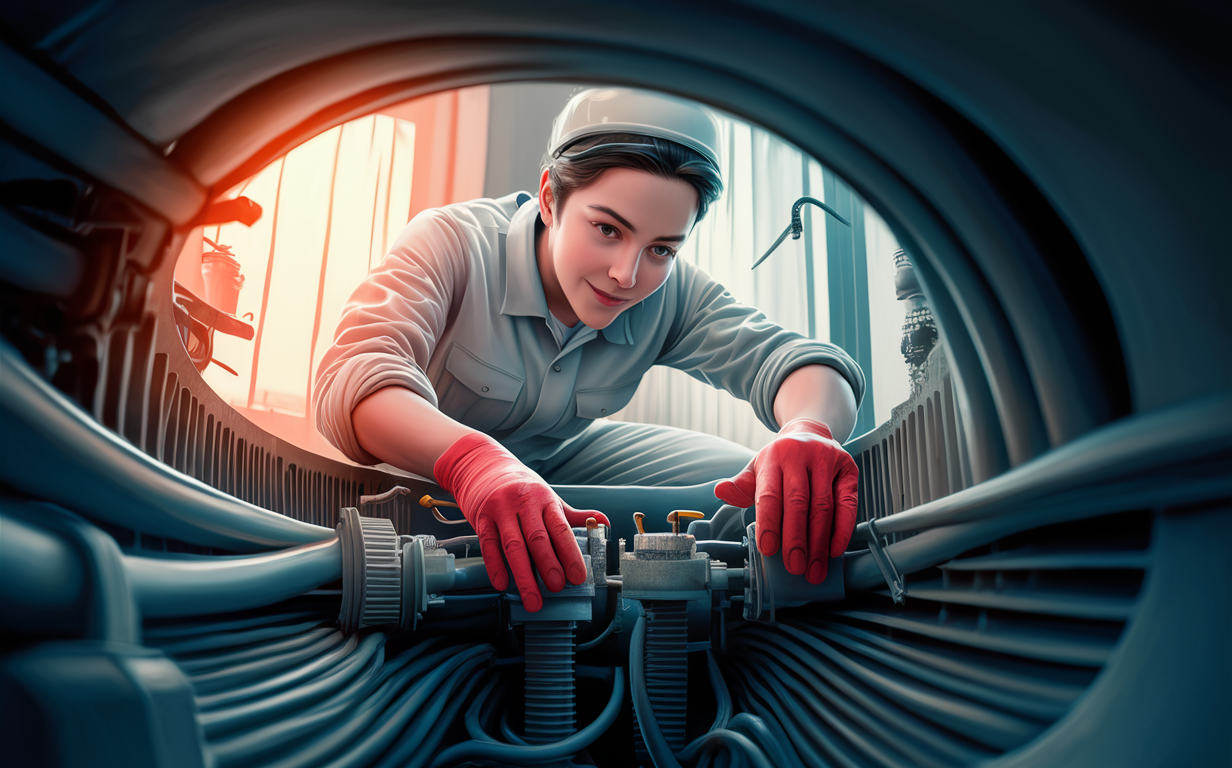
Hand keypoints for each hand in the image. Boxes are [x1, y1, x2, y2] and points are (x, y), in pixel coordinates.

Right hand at [434, 432, 608, 610]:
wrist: (485, 467)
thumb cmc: (523, 489)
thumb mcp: (549, 498)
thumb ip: (574, 516)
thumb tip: (605, 522)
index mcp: (545, 500)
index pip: (560, 529)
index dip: (570, 554)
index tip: (578, 576)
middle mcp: (524, 504)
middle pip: (537, 538)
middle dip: (548, 565)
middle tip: (557, 588)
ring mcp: (501, 510)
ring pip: (513, 545)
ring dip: (523, 575)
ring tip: (532, 599)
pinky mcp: (482, 517)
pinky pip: (488, 544)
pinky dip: (495, 565)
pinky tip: (503, 583)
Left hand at [714, 418, 857, 583]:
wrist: (809, 433)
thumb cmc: (780, 461)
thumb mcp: (757, 469)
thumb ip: (741, 486)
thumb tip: (722, 491)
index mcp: (773, 458)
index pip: (769, 494)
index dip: (769, 523)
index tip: (768, 550)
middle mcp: (800, 455)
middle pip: (798, 502)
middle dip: (796, 538)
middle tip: (795, 566)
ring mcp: (826, 460)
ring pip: (823, 506)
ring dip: (819, 541)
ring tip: (814, 567)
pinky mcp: (848, 469)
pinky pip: (847, 503)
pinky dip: (842, 529)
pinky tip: (834, 549)